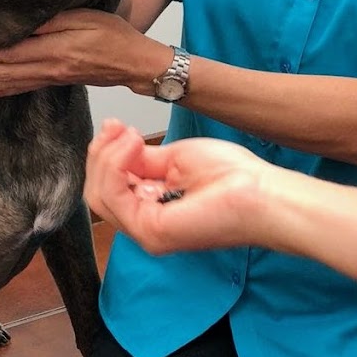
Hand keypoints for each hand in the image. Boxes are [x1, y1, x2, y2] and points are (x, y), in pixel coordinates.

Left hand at [0, 9, 171, 96]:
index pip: (11, 52)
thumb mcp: (85, 17)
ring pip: (9, 83)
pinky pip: (22, 88)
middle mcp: (49, 68)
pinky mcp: (55, 82)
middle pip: (4, 72)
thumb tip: (22, 22)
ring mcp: (51, 78)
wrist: (134, 63)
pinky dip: (0, 90)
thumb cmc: (113, 35)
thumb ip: (53, 20)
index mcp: (56, 50)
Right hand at [85, 119, 278, 253]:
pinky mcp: (150, 231)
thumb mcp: (176, 158)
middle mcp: (144, 223)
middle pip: (96, 191)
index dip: (105, 152)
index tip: (115, 125)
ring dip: (107, 156)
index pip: (108, 185)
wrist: (260, 192)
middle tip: (117, 127)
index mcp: (151, 207)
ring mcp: (145, 231)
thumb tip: (118, 145)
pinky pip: (112, 196)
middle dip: (100, 153)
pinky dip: (115, 164)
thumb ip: (143, 159)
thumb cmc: (234, 178)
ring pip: (98, 195)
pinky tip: (133, 144)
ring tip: (131, 135)